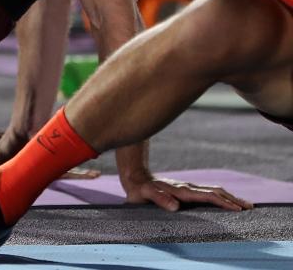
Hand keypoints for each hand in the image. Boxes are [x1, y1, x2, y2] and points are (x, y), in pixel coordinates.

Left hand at [122, 174, 253, 212]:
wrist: (135, 175)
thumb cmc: (139, 188)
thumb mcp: (144, 194)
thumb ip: (159, 199)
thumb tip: (176, 207)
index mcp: (181, 191)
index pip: (207, 196)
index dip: (222, 203)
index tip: (237, 209)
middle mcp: (187, 187)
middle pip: (215, 192)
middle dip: (233, 199)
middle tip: (250, 208)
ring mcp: (188, 187)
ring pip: (213, 190)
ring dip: (230, 197)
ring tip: (245, 205)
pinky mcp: (186, 189)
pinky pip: (208, 192)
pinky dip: (221, 196)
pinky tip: (226, 201)